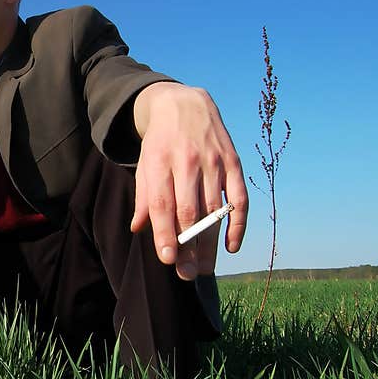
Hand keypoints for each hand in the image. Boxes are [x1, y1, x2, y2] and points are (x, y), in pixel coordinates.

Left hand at [131, 82, 247, 279]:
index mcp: (160, 162)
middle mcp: (188, 161)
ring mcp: (214, 161)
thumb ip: (144, 197)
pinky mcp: (233, 162)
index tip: (168, 260)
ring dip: (211, 243)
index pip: (163, 204)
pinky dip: (238, 224)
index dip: (166, 233)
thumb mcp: (144, 164)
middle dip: (189, 246)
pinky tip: (231, 246)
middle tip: (187, 274)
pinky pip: (239, 198)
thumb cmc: (160, 143)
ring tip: (204, 269)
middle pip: (190, 211)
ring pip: (214, 210)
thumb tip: (138, 229)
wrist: (184, 104)